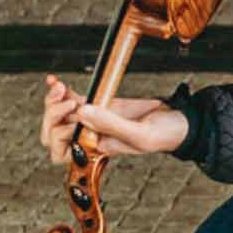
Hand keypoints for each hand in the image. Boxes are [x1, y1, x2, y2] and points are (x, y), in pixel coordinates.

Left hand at [40, 75, 187, 164]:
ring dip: (54, 100)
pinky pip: (73, 99)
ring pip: (60, 113)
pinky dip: (62, 91)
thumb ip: (111, 124)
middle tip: (66, 99)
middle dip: (52, 115)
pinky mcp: (100, 104)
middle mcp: (91, 137)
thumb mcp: (141, 133)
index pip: (61, 151)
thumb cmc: (166, 134)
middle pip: (53, 132)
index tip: (76, 116)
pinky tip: (56, 81)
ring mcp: (94, 120)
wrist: (181, 120)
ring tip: (60, 86)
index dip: (59, 134)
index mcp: (97, 151)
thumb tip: (81, 112)